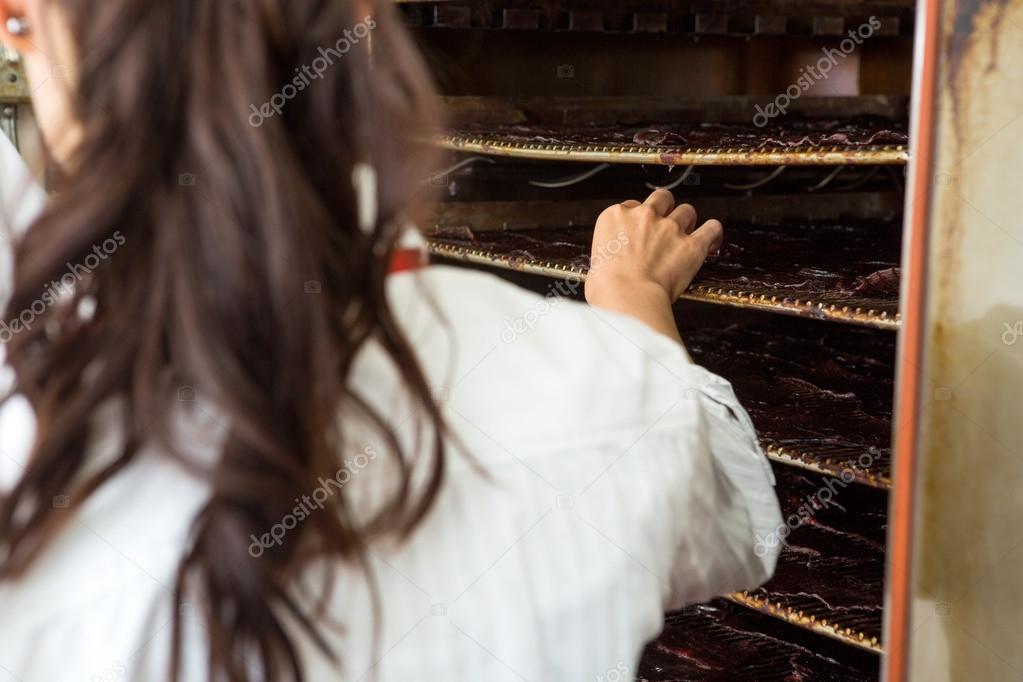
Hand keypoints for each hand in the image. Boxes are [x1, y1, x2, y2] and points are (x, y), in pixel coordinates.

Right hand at [584, 189, 722, 342]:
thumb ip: (608, 252)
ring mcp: (670, 228)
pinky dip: (713, 233)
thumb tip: (612, 263)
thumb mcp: (595, 262)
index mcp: (616, 216)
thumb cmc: (607, 287)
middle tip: (665, 225)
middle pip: (661, 198)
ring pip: (687, 210)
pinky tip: (712, 240)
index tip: (640, 231)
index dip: (638, 219)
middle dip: (665, 209)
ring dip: (687, 221)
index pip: (631, 206)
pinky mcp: (692, 245)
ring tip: (686, 235)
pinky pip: (712, 228)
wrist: (626, 298)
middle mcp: (644, 216)